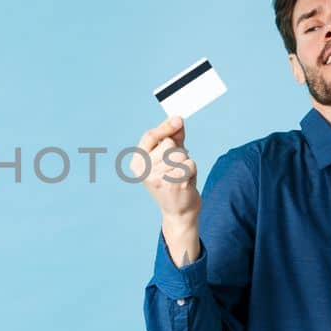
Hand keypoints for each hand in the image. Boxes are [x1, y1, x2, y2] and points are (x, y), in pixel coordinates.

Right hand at [133, 116, 201, 265]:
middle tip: (175, 168)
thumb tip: (178, 119)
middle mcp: (144, 171)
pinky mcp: (173, 184)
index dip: (165, 127)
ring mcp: (158, 178)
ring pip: (180, 154)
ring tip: (181, 175)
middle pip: (168, 145)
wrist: (178, 212)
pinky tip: (186, 182)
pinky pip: (190, 164)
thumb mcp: (169, 158)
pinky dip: (192, 171)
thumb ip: (172, 137)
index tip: (179, 120)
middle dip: (178, 153)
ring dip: (186, 162)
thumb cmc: (173, 180)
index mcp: (138, 163)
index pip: (150, 136)